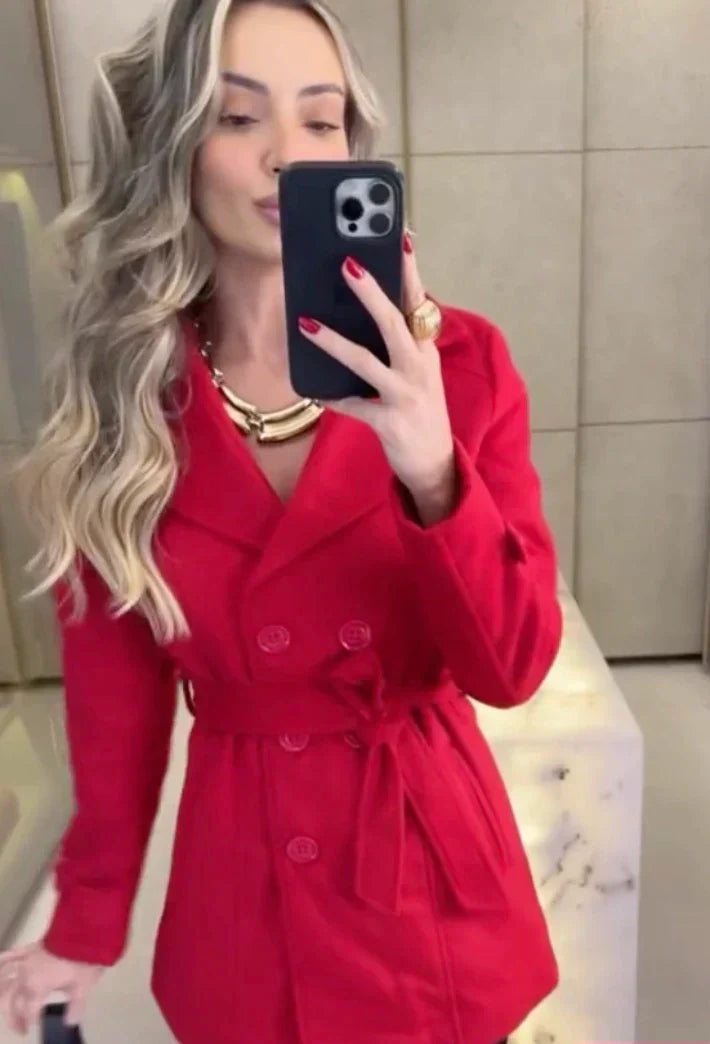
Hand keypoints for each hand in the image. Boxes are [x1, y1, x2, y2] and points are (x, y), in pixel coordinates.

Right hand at [0, 941, 104, 1035]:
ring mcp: (26, 961)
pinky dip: (3, 962)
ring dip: (4, 995)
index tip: (29, 1028)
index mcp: (37, 988)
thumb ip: (74, 1007)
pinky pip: (11, 955)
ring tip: (6, 1006)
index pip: (28, 1011)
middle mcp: (26, 976)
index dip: (28, 1021)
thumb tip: (69, 1022)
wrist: (83, 930)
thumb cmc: (82, 960)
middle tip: (19, 1027)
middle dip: (15, 1016)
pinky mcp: (30, 948)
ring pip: (8, 981)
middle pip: (14, 1001)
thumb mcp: (83, 987)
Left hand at [297, 230, 454, 506]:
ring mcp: (405, 395)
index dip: (410, 270)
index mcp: (426, 350)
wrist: (435, 461)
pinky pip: (354, 406)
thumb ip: (403, 342)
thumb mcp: (421, 370)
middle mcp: (419, 367)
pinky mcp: (389, 422)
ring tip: (306, 322)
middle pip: (394, 323)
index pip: (418, 303)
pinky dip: (333, 398)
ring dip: (334, 341)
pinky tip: (315, 392)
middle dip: (371, 293)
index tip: (401, 237)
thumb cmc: (421, 407)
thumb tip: (370, 307)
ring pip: (365, 362)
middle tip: (347, 264)